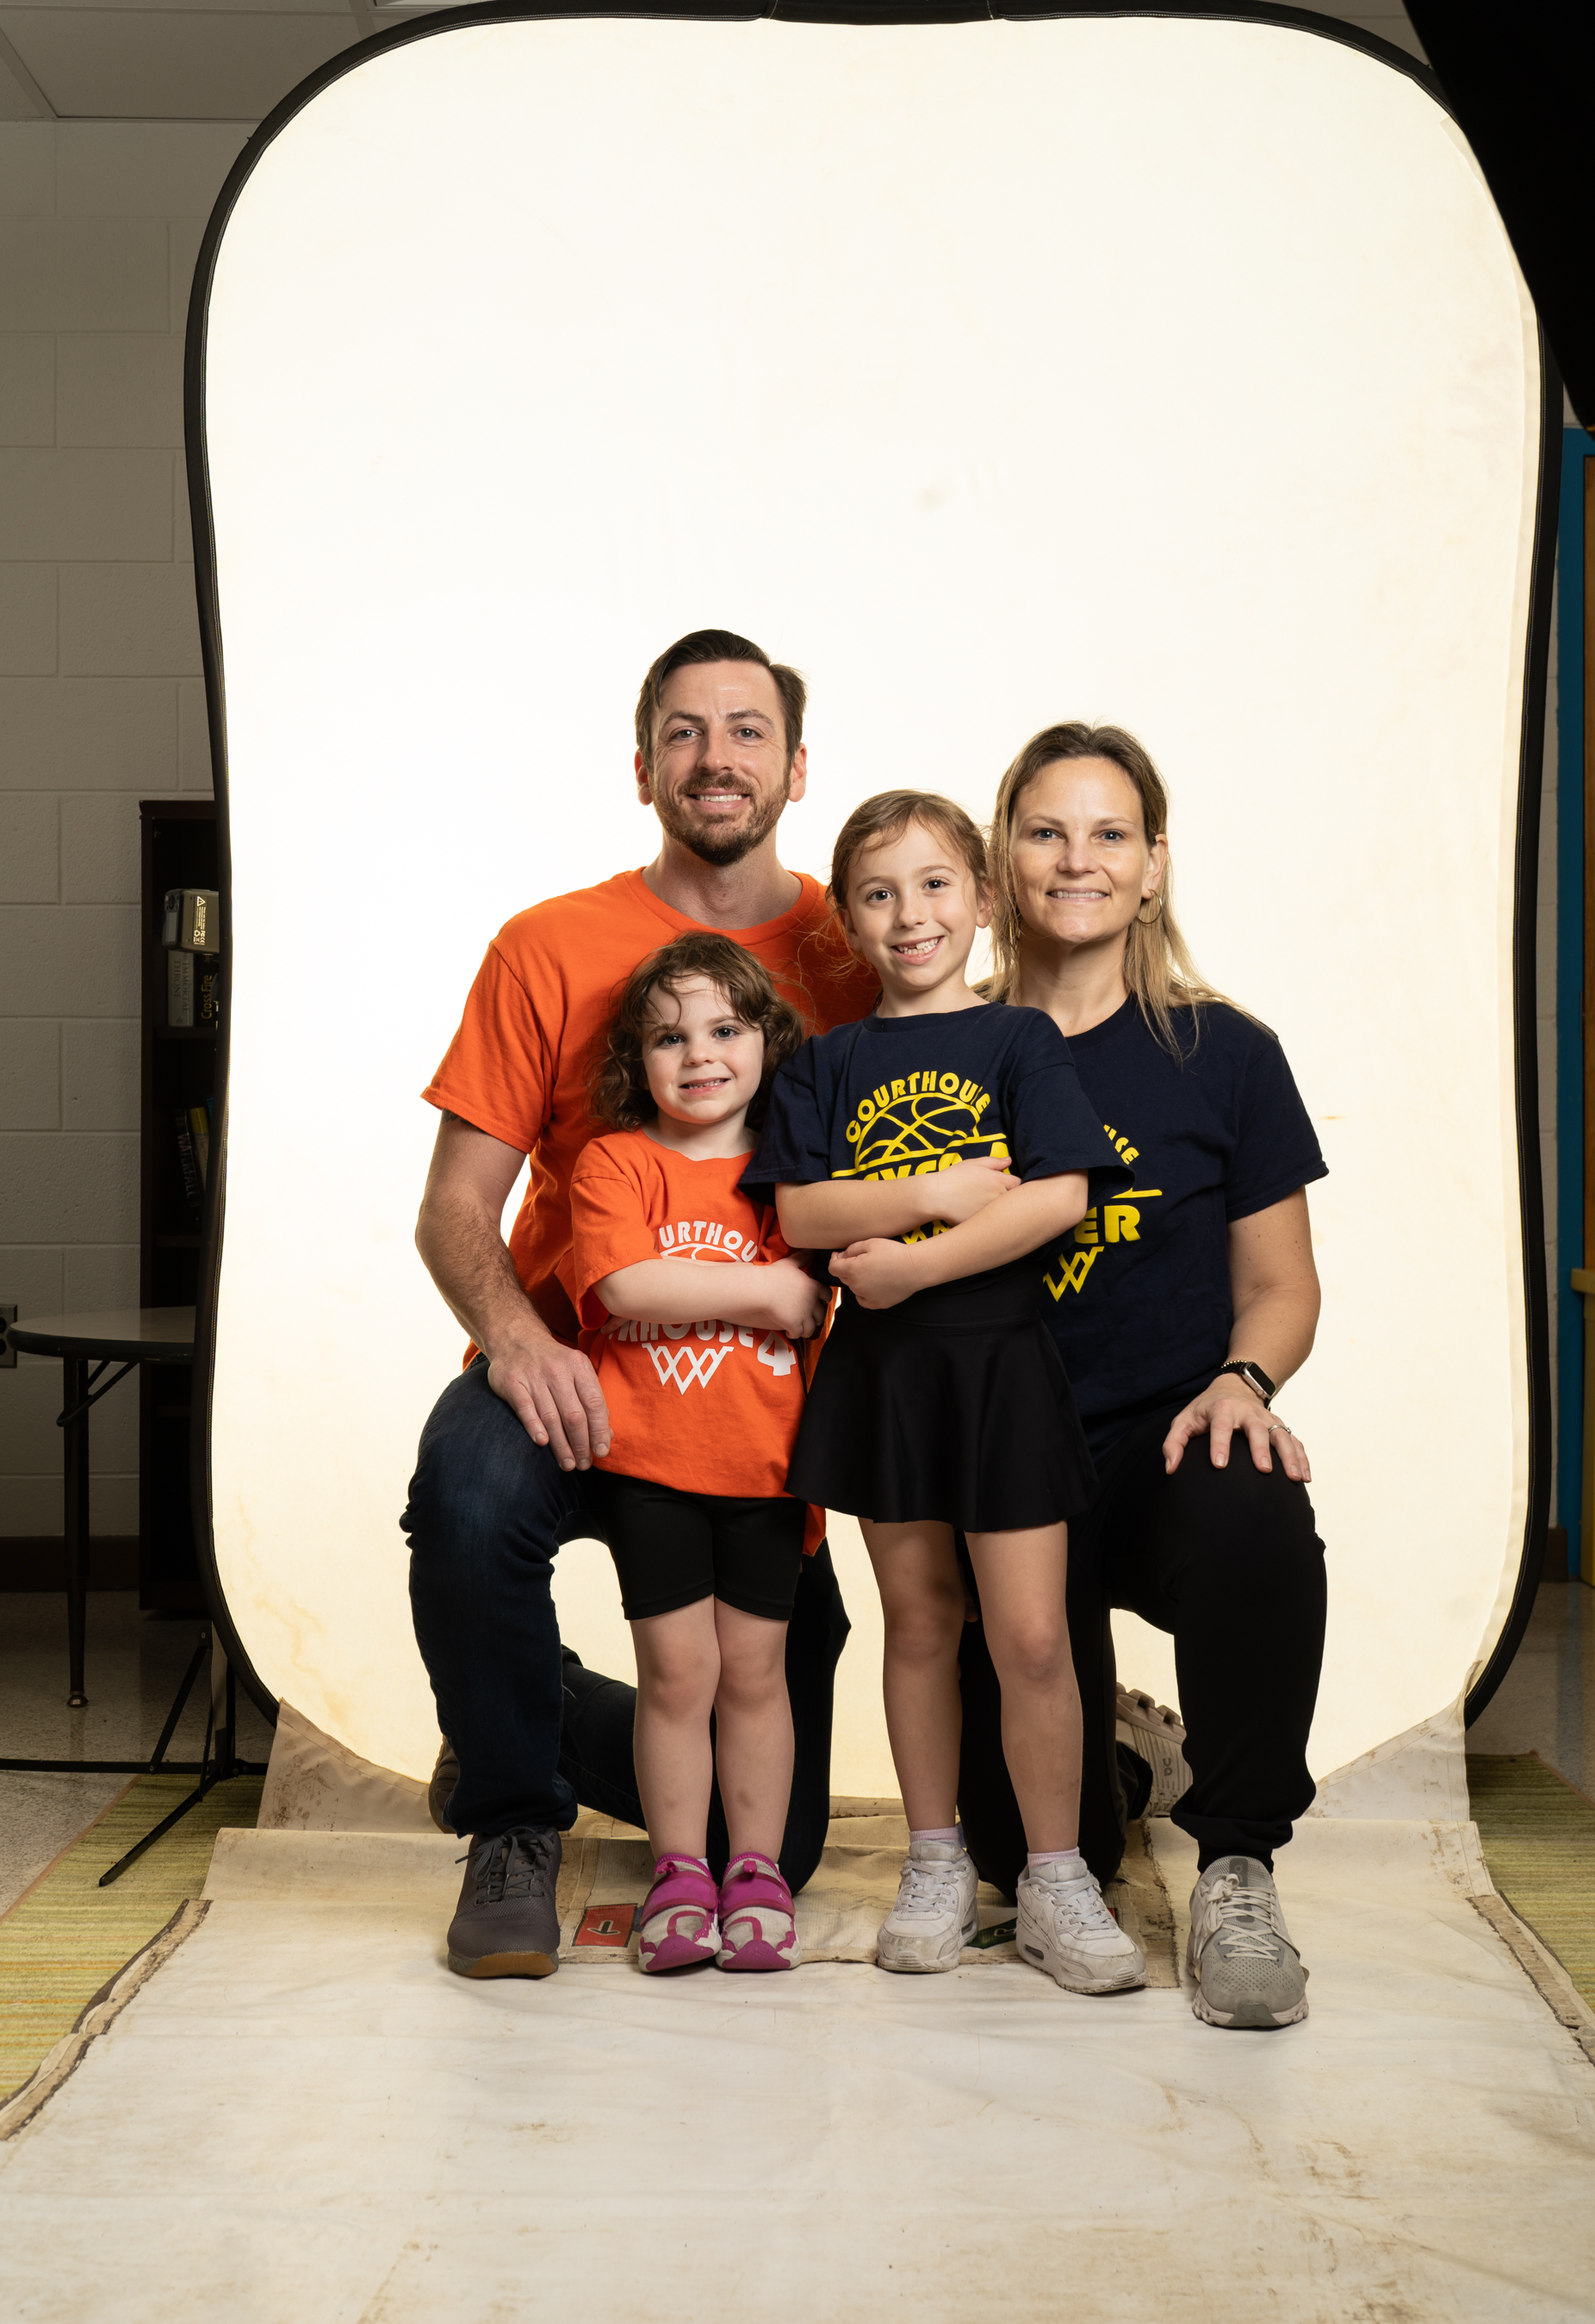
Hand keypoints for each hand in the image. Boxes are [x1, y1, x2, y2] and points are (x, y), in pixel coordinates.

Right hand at [487, 1333, 611, 1470]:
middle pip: (574, 1414)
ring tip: (567, 1464)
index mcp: (579, 1366)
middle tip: (583, 1464)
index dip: (600, 1430)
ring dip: (560, 1444)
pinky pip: (525, 1408)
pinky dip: (534, 1426)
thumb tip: (607, 1435)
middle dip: (581, 1444)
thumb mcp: (577, 1372)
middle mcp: (558, 1371)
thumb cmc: (553, 1363)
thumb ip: (592, 1401)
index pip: (594, 1403)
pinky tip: (542, 1443)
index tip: (602, 1451)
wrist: (516, 1338)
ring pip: (551, 1416)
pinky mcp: (512, 1383)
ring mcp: (533, 1376)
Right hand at [746, 1256, 829, 1340]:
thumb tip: (809, 1249)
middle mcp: (812, 1303)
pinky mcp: (795, 1325)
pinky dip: (795, 1334)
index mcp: (813, 1287)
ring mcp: (804, 1315)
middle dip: (816, 1317)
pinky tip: (790, 1331)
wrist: (762, 1289)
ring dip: (806, 1328)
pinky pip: (799, 1334)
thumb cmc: (774, 1274)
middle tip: (807, 1317)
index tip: (817, 1301)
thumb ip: (802, 1257)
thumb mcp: (790, 1263)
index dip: (823, 1299)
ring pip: (812, 1328)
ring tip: (799, 1327)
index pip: (828, 1296)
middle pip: (822, 1314)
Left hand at [830, 1237, 926, 1309]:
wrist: (915, 1268)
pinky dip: (863, 1293)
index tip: (840, 1255)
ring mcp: (866, 1297)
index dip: (835, 1259)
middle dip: (847, 1268)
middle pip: (843, 1277)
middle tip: (860, 1259)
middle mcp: (856, 1286)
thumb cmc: (893, 1253)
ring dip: (856, 1280)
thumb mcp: (870, 1243)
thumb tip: (841, 1256)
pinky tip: (873, 1284)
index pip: (833, 1267)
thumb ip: (851, 1249)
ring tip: (871, 1271)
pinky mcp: (877, 1304)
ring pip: (853, 1287)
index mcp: (852, 1270)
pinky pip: (862, 1299)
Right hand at [927, 1154, 1016, 1225]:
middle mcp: (999, 1197)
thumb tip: (1009, 1161)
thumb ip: (994, 1162)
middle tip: (996, 1196)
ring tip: (989, 1206)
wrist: (937, 1196)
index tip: (1004, 1185)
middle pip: (1015, 1199)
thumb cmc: (954, 1177)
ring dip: (1001, 1209)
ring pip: (1005, 1212)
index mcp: (998, 1180)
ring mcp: (992, 1212)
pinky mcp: (984, 1223)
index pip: (1018, 1184)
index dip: (1013, 1184)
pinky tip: (982, 1215)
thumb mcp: (974, 1163)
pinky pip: (994, 1222)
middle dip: (1009, 1197)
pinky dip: (991, 1220)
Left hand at [1162, 1374, 1310, 1482]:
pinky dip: (1301, 1458)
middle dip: (1260, 1449)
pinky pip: (1294, 1441)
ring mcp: (1267, 1418)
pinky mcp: (1279, 1426)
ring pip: (1281, 1435)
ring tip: (1294, 1478)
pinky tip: (1305, 1477)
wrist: (1235, 1386)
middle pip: (1257, 1429)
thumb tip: (1171, 1469)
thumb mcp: (1184, 1420)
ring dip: (1289, 1456)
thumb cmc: (1205, 1410)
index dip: (1220, 1445)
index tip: (1220, 1465)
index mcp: (1222, 1409)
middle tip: (1264, 1470)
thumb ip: (1174, 1443)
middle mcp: (1247, 1412)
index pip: (1221, 1426)